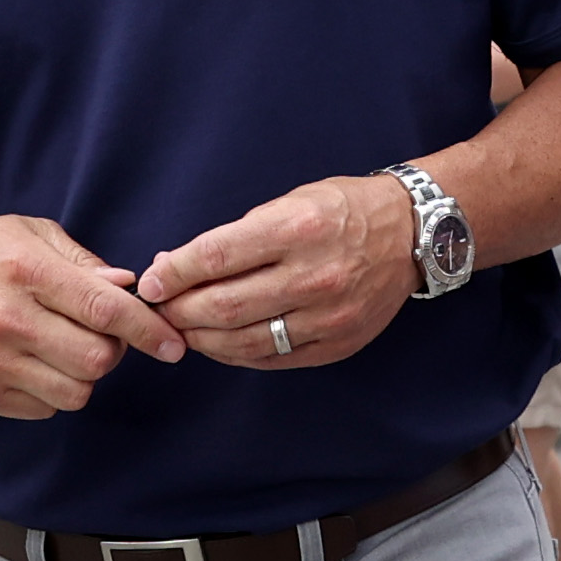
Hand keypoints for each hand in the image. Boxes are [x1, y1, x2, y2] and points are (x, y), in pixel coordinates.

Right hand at [0, 216, 175, 417]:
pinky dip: (52, 391)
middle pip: (98, 360)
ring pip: (76, 392)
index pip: (105, 310)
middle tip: (100, 334)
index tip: (173, 345)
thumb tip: (127, 286)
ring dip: (83, 375)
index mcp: (26, 270)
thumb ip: (81, 261)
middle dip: (113, 350)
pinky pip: (45, 409)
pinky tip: (34, 363)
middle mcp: (8, 319)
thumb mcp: (28, 234)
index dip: (148, 331)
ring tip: (64, 349)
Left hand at [136, 172, 415, 369]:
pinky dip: (236, 354)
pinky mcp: (337, 344)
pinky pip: (273, 358)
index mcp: (296, 229)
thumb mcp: (288, 202)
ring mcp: (328, 316)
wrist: (412, 234)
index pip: (215, 256)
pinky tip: (218, 343)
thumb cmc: (342, 210)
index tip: (148, 282)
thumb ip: (233, 237)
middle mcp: (313, 276)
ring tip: (181, 329)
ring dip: (200, 338)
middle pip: (222, 306)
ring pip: (243, 340)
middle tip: (157, 310)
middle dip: (178, 311)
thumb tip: (172, 266)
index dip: (172, 274)